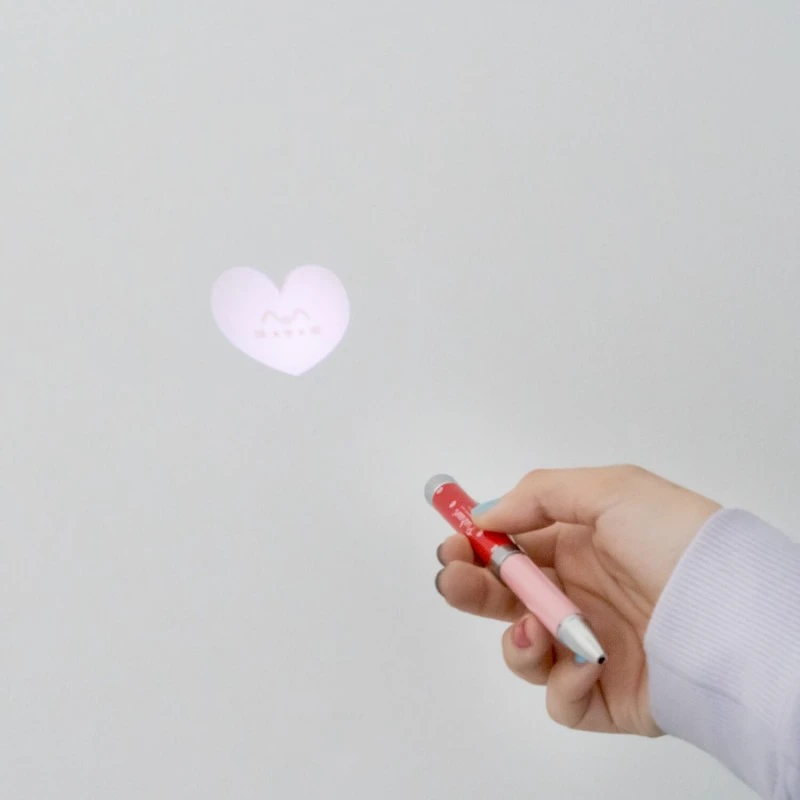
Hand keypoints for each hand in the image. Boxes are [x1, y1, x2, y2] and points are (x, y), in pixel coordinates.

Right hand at [434, 465, 720, 735]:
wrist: (733, 617)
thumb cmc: (676, 543)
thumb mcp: (612, 490)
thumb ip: (539, 494)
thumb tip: (487, 514)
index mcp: (580, 546)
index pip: (513, 546)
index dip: (476, 545)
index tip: (452, 543)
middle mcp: (580, 594)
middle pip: (504, 597)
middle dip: (471, 588)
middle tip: (453, 580)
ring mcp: (590, 646)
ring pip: (523, 650)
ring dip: (519, 639)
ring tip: (539, 629)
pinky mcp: (603, 696)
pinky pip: (560, 698)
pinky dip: (564, 683)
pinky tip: (588, 664)